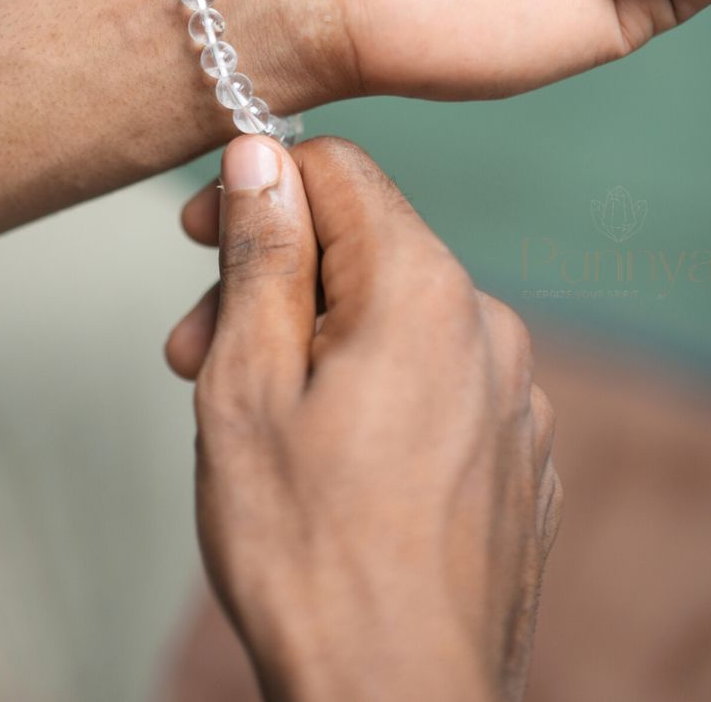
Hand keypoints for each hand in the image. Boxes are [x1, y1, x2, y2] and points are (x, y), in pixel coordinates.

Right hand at [167, 136, 560, 701]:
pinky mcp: (515, 455)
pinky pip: (433, 380)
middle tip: (194, 351)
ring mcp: (512, 396)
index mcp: (423, 290)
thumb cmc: (310, 556)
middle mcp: (487, 327)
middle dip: (271, 282)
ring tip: (250, 415)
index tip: (198, 235)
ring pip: (393, 317)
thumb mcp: (248, 383)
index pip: (337, 170)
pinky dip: (369, 390)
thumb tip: (259, 155)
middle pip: (361, 248)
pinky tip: (323, 458)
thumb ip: (261, 253)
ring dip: (311, 341)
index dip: (257, 186)